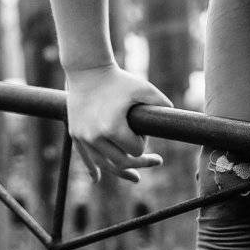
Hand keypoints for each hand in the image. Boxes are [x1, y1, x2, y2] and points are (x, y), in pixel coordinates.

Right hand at [65, 62, 171, 183]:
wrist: (87, 70)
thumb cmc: (117, 79)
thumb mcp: (144, 88)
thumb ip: (161, 103)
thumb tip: (174, 115)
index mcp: (112, 128)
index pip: (135, 150)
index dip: (144, 144)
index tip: (144, 133)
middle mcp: (95, 137)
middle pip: (121, 162)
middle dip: (139, 162)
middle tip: (156, 160)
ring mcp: (83, 137)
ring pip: (104, 164)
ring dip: (121, 172)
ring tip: (136, 178)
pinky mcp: (75, 134)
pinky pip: (85, 157)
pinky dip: (93, 169)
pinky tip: (97, 179)